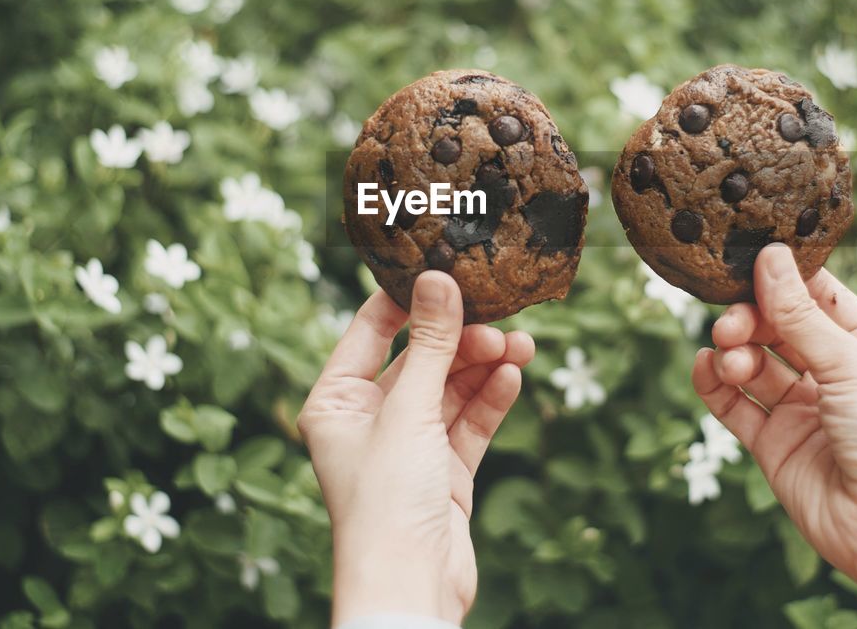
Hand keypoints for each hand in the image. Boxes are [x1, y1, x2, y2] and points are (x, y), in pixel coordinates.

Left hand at [298, 272, 533, 626]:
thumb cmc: (386, 500)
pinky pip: (469, 422)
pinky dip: (490, 399)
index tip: (447, 270)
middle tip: (501, 322)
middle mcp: (368, 419)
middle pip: (421, 359)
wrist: (410, 586)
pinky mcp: (444, 471)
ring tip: (521, 346)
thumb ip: (432, 343)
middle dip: (462, 339)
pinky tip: (513, 376)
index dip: (408, 300)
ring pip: (452, 389)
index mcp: (335, 400)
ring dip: (485, 366)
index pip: (371, 331)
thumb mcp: (409, 410)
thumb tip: (439, 277)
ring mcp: (409, 446)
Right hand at [693, 244, 856, 628]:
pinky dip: (715, 385)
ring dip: (734, 351)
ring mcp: (804, 411)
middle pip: (778, 327)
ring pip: (753, 363)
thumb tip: (770, 256)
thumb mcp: (851, 363)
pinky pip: (736, 407)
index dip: (783, 279)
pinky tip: (706, 368)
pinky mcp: (775, 446)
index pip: (818, 296)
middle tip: (733, 323)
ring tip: (730, 357)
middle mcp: (835, 375)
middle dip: (751, 318)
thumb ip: (801, 314)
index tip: (749, 260)